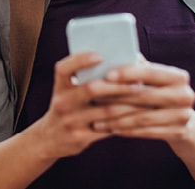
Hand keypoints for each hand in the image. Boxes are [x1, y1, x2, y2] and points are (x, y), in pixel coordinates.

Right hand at [29, 52, 144, 157]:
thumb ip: (85, 78)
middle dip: (118, 85)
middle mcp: (62, 102)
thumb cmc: (68, 107)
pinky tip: (137, 116)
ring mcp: (70, 121)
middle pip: (91, 89)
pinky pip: (108, 128)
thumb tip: (119, 63)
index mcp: (60, 86)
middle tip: (138, 82)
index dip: (81, 60)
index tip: (100, 55)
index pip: (65, 68)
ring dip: (128, 104)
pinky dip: (125, 121)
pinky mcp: (80, 137)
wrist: (50, 138)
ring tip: (144, 99)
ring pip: (105, 111)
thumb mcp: (68, 91)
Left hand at [88, 61, 194, 142]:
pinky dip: (125, 130)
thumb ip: (137, 67)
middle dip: (116, 97)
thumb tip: (110, 53)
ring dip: (116, 118)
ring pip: (142, 117)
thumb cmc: (159, 92)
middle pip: (144, 96)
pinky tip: (109, 128)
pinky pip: (145, 132)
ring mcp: (183, 116)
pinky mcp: (177, 133)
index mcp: (179, 77)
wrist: (184, 120)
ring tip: (96, 118)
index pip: (150, 72)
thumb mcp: (153, 79)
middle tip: (93, 97)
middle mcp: (185, 95)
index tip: (107, 75)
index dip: (128, 73)